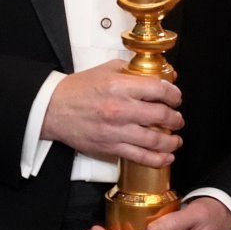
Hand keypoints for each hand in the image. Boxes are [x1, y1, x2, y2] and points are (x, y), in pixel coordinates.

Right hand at [41, 60, 183, 167]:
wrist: (53, 109)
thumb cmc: (79, 89)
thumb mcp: (107, 70)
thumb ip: (136, 72)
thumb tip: (165, 76)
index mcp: (120, 86)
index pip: (159, 90)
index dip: (174, 94)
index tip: (175, 98)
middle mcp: (120, 109)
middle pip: (161, 115)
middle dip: (176, 118)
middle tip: (177, 118)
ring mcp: (116, 131)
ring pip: (155, 139)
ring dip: (171, 140)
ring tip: (175, 139)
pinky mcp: (110, 148)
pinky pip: (140, 157)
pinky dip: (158, 159)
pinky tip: (167, 156)